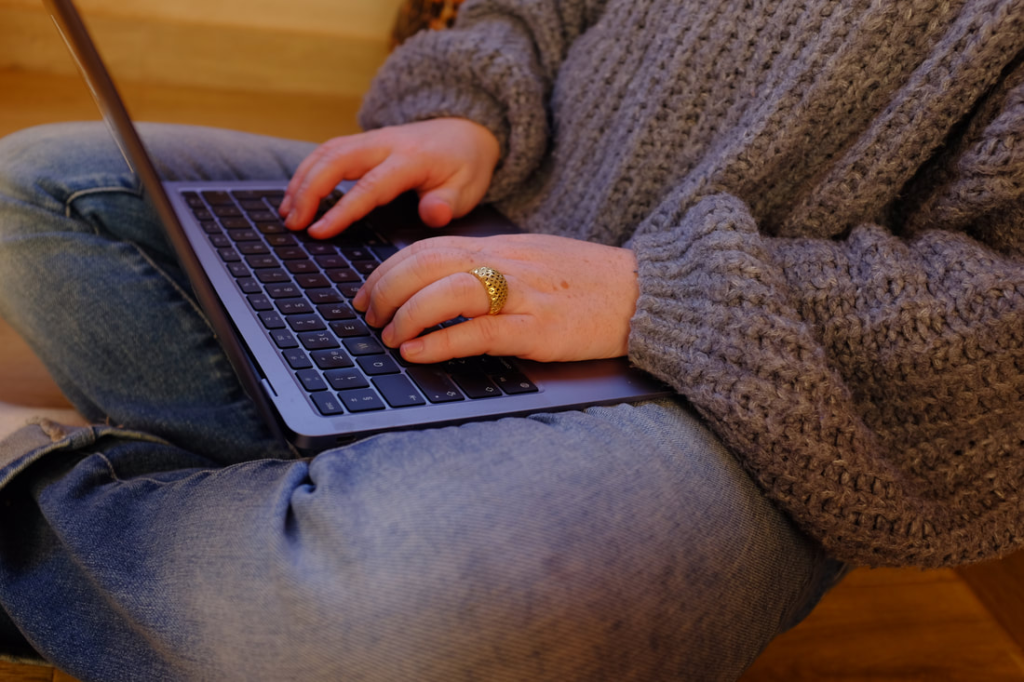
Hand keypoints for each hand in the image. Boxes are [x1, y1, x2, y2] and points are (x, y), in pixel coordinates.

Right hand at [279, 118, 499, 238]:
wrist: (466, 130)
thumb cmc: (465, 165)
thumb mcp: (468, 187)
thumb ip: (449, 202)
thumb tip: (432, 215)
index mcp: (410, 159)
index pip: (369, 186)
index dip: (341, 209)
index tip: (318, 231)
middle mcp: (385, 143)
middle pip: (335, 160)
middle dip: (308, 190)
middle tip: (292, 223)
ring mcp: (372, 138)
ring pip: (326, 152)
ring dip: (301, 180)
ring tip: (286, 212)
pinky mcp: (363, 141)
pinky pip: (329, 150)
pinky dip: (308, 170)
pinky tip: (296, 194)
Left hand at [353, 234, 638, 363]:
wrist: (646, 292)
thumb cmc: (589, 281)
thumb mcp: (535, 260)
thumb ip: (491, 266)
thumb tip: (443, 284)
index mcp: (502, 246)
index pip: (429, 247)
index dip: (388, 270)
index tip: (367, 293)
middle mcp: (507, 263)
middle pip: (427, 264)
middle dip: (386, 290)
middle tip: (368, 317)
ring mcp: (524, 295)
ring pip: (447, 293)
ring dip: (406, 315)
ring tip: (389, 337)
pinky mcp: (540, 330)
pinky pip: (479, 331)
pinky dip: (440, 341)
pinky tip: (417, 352)